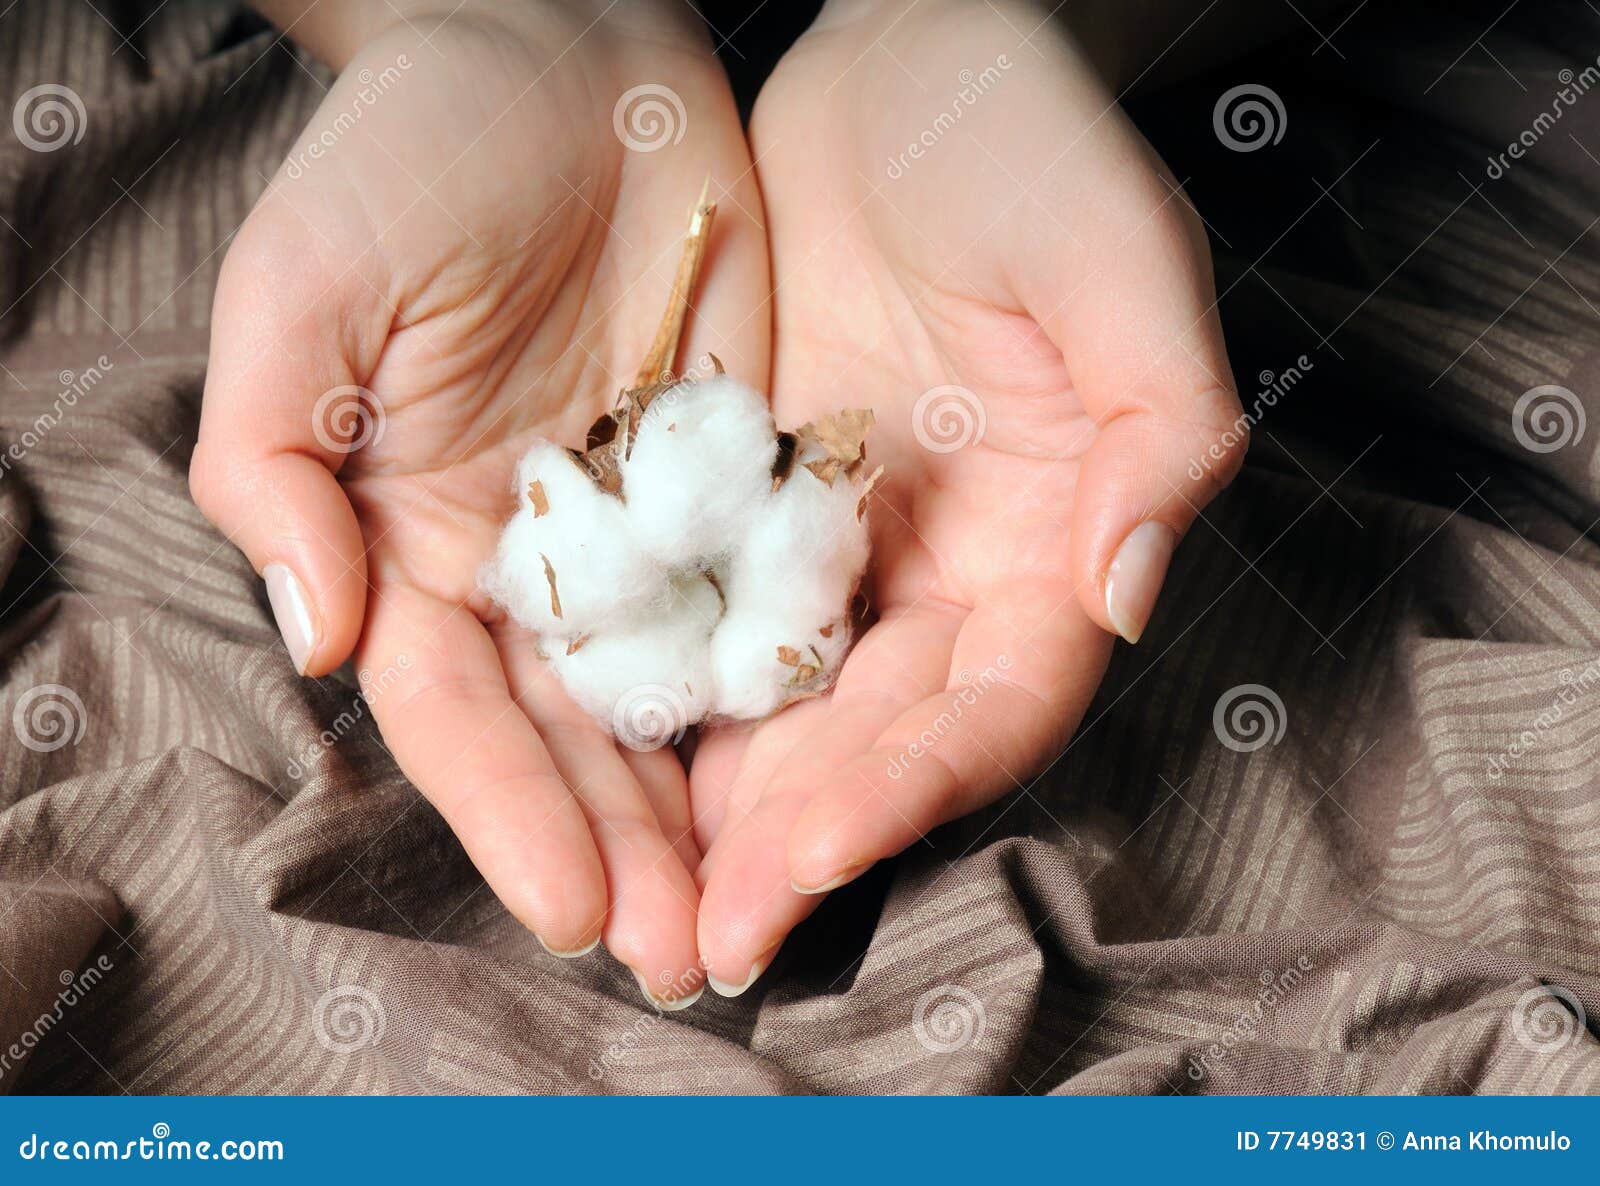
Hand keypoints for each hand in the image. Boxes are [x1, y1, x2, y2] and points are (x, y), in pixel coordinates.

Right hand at [190, 1, 767, 1003]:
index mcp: (413, 536)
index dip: (508, 813)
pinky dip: (785, 685)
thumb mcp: (304, 285)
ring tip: (762, 904)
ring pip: (672, 693)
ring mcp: (636, 528)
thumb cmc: (410, 155)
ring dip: (710, 806)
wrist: (563, 50)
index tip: (579, 909)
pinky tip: (828, 765)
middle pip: (571, 734)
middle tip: (691, 953)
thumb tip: (316, 631)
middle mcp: (529, 558)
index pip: (458, 710)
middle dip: (623, 847)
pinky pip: (760, 595)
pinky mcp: (731, 479)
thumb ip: (274, 456)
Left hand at [689, 0, 1245, 994]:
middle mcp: (951, 571)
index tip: (814, 851)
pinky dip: (661, 701)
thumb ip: (1163, 421)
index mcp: (1058, 540)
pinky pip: (703, 621)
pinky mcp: (752, 505)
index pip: (995, 701)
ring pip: (787, 710)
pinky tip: (595, 769)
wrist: (906, 57)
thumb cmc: (1030, 143)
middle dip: (800, 840)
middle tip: (709, 938)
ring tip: (644, 904)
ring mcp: (847, 548)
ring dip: (720, 812)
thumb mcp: (1121, 256)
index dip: (915, 788)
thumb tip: (1127, 591)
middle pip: (882, 738)